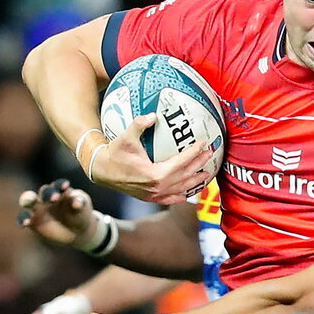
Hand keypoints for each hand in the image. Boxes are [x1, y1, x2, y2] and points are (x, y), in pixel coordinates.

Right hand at [18, 179, 95, 245]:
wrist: (75, 232)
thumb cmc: (80, 215)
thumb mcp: (82, 208)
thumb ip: (79, 203)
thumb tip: (77, 202)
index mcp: (60, 191)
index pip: (59, 186)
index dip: (61, 185)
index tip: (66, 186)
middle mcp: (47, 197)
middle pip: (44, 191)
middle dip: (48, 193)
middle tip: (54, 198)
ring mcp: (38, 208)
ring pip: (29, 201)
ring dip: (27, 199)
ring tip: (29, 202)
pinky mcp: (32, 220)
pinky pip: (24, 217)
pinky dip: (23, 219)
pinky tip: (25, 223)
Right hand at [90, 115, 213, 204]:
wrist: (102, 171)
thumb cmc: (114, 154)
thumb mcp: (126, 138)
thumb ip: (139, 125)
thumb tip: (153, 115)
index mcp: (156, 174)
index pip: (181, 162)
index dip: (194, 152)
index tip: (203, 143)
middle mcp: (158, 187)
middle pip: (186, 175)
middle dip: (200, 164)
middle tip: (211, 154)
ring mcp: (155, 195)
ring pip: (182, 189)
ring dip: (195, 181)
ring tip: (207, 173)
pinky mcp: (151, 198)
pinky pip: (172, 199)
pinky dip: (183, 195)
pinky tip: (189, 192)